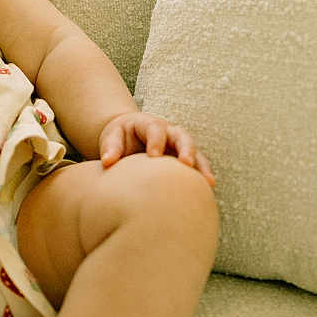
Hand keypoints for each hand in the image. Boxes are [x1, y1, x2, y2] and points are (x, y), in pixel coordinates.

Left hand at [98, 112, 215, 185]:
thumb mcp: (112, 136)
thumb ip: (110, 147)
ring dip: (201, 166)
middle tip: (187, 163)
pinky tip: (208, 192)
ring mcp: (179, 146)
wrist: (128, 139)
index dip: (156, 141)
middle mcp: (169, 132)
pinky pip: (197, 167)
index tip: (153, 156)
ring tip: (208, 182)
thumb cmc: (119, 138)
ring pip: (195, 152)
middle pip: (182, 136)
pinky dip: (203, 177)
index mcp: (149, 124)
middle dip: (186, 149)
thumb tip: (107, 162)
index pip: (155, 129)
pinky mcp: (184, 160)